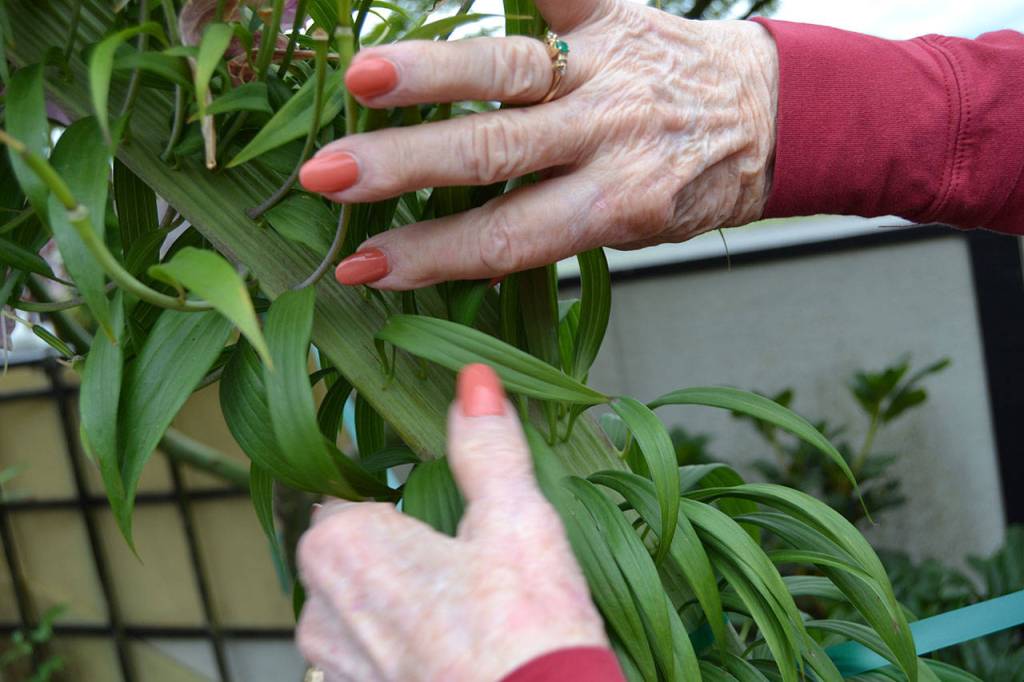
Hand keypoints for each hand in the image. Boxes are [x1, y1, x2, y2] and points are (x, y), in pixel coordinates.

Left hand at [295, 364, 606, 681]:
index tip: (439, 513)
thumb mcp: (516, 518)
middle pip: (352, 552)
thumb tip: (475, 380)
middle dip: (398, 549)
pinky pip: (371, 657)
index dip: (397, 499)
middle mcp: (321, 610)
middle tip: (464, 561)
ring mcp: (338, 667)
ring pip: (358, 608)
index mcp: (344, 546)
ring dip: (399, 601)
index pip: (347, 494)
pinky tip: (457, 649)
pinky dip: (404, 647)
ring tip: (465, 609)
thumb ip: (487, 446)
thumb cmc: (527, 631)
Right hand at [298, 0, 778, 289]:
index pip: (504, 238)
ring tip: (362, 76)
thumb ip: (552, 230)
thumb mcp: (632, 231)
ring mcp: (607, 67)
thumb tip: (458, 250)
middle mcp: (607, 134)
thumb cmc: (690, 184)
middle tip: (328, 174)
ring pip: (509, 69)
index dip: (428, 256)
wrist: (770, 117)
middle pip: (492, 154)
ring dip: (431, 73)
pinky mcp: (613, 11)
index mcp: (614, 203)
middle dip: (402, 165)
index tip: (361, 267)